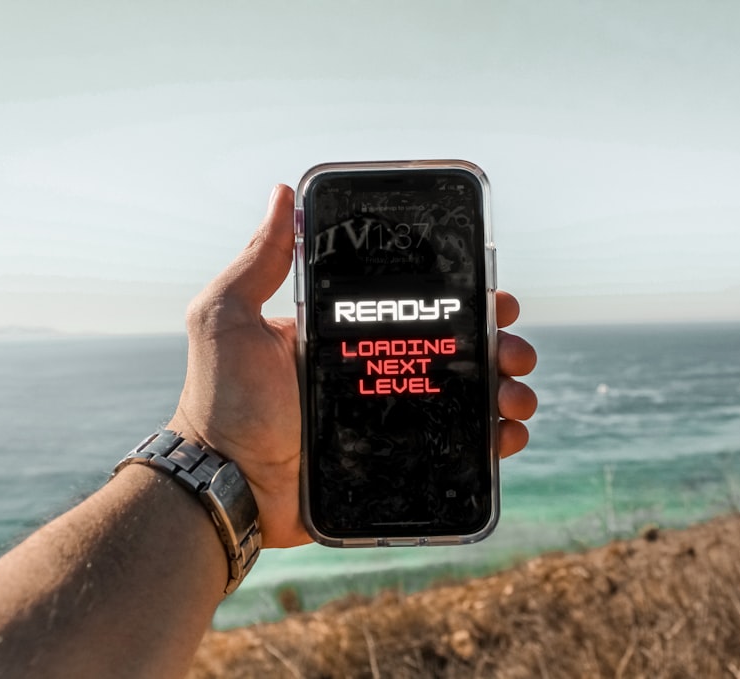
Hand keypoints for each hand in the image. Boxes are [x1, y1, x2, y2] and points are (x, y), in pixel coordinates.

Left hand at [168, 185, 536, 548]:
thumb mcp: (229, 318)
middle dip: (499, 345)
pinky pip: (457, 451)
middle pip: (457, 352)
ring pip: (467, 400)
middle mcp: (375, 372)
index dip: (464, 299)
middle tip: (513, 350)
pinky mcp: (397, 464)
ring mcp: (389, 421)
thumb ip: (257, 263)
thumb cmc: (222, 402)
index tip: (495, 294)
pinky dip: (493, 443)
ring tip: (517, 396)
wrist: (226, 484)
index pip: (420, 308)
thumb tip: (282, 194)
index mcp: (348, 336)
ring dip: (506, 391)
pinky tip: (507, 436)